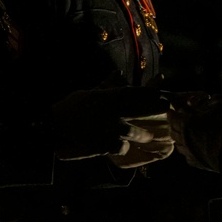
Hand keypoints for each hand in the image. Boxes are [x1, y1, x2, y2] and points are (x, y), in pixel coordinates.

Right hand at [50, 85, 170, 161]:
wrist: (55, 127)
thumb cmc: (71, 107)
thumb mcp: (89, 93)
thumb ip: (107, 85)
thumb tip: (119, 74)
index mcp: (110, 97)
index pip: (137, 92)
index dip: (152, 91)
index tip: (163, 88)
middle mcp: (115, 112)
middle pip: (143, 109)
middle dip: (156, 108)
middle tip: (166, 108)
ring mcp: (111, 129)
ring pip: (136, 132)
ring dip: (143, 134)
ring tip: (149, 136)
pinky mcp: (106, 145)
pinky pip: (122, 148)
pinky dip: (124, 147)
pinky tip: (124, 148)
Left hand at [164, 92, 221, 171]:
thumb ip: (209, 101)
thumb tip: (201, 101)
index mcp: (188, 123)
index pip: (173, 118)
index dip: (174, 113)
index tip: (175, 110)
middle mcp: (186, 139)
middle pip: (174, 132)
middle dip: (175, 125)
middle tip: (178, 120)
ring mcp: (192, 154)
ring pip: (180, 145)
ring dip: (181, 137)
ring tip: (186, 132)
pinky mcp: (201, 164)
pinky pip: (188, 156)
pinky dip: (189, 149)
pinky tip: (194, 146)